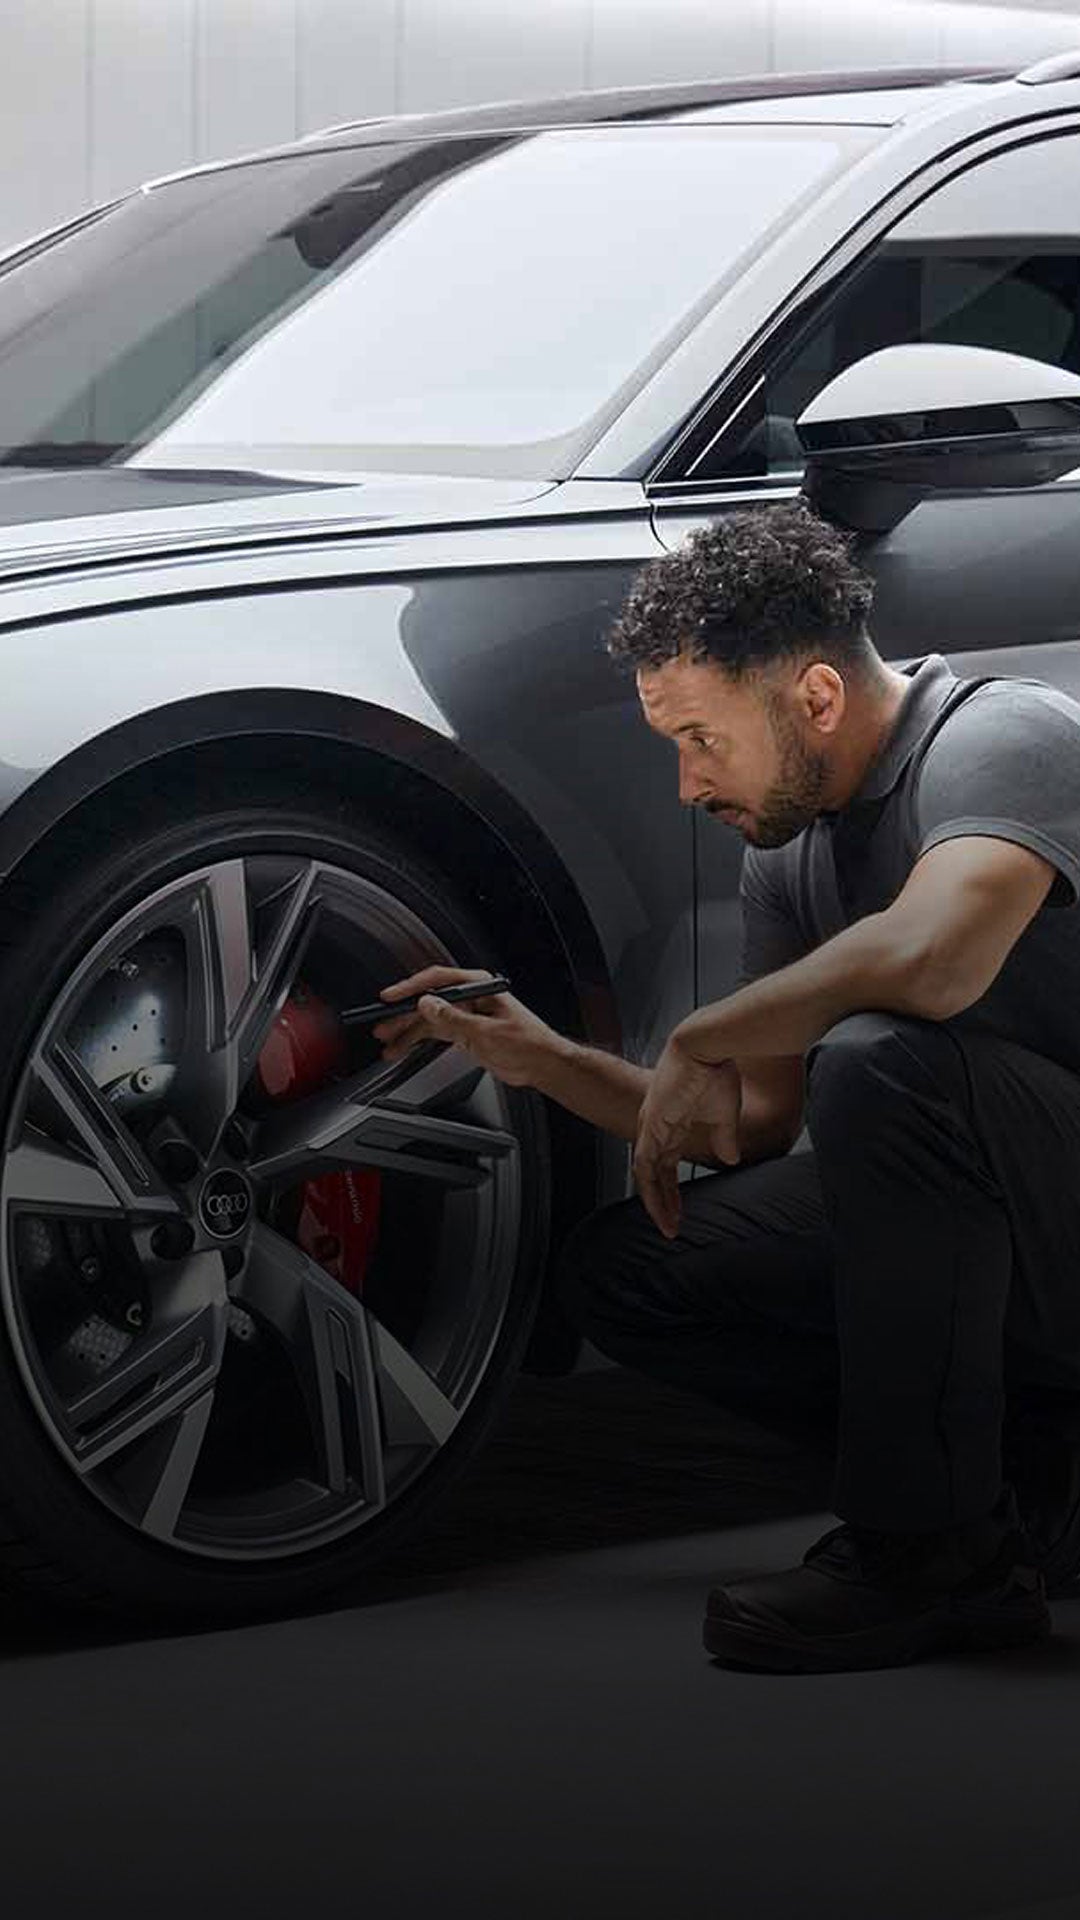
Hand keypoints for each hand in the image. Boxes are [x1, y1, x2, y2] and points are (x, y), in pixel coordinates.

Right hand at [370, 965, 556, 1087]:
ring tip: (387, 1042)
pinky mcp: (467, 1033)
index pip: (438, 981)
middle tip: (381, 1024)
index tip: (391, 997)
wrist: (542, 1064)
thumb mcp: (487, 1031)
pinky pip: (437, 1033)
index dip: (411, 988)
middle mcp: (471, 998)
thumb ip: (454, 1019)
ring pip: (430, 1020)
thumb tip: (427, 1005)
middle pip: (429, 1001)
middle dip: (404, 1014)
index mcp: (479, 987)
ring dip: (408, 1031)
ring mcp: (467, 1016)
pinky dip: (420, 1041)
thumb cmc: (528, 1042)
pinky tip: (404, 1047)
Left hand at [633, 1038, 740, 1240]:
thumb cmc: (715, 1068)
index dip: (672, 1188)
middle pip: (653, 1172)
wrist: (707, 1044)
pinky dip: (650, 1188)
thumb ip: (724, 1137)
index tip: (681, 1210)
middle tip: (671, 1226)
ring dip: (656, 1201)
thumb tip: (728, 1159)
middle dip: (663, 1201)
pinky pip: (644, 1165)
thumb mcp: (724, 1113)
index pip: (666, 1163)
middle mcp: (657, 1126)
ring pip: (646, 1173)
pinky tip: (659, 1207)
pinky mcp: (653, 1125)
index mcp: (672, 1121)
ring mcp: (652, 1126)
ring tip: (667, 1225)